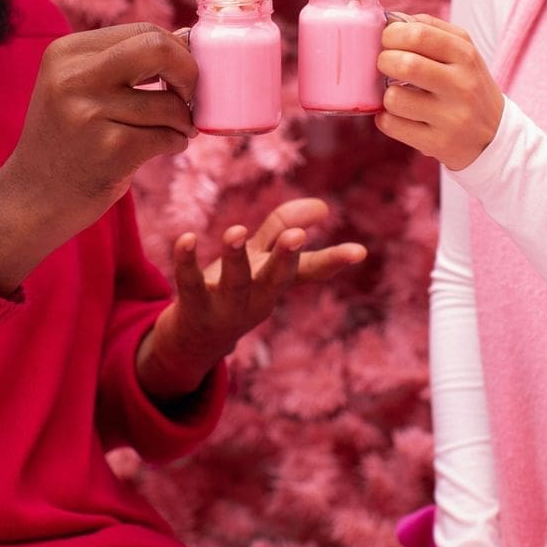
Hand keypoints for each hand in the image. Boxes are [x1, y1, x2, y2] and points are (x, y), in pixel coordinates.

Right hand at [0, 24, 198, 293]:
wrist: (30, 200)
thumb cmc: (68, 142)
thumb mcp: (79, 90)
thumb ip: (127, 61)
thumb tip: (188, 36)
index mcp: (65, 53)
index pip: (143, 31)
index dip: (176, 50)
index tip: (181, 75)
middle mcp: (73, 78)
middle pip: (159, 49)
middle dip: (189, 73)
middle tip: (191, 96)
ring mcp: (89, 114)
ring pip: (169, 103)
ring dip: (184, 120)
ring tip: (173, 131)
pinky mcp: (110, 150)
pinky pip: (167, 136)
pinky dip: (176, 142)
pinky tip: (164, 148)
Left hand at [135, 198, 365, 400]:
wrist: (194, 342)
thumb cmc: (235, 292)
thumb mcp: (261, 260)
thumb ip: (284, 228)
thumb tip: (323, 205)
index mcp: (277, 284)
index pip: (311, 271)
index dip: (335, 261)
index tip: (360, 252)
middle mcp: (257, 298)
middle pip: (276, 279)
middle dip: (285, 258)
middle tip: (296, 237)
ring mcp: (226, 306)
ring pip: (234, 281)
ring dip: (236, 256)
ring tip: (236, 231)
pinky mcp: (193, 306)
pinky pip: (190, 283)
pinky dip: (186, 262)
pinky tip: (186, 238)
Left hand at [374, 14, 504, 170]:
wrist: (494, 136)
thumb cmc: (467, 85)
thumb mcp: (462, 52)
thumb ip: (429, 29)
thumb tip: (391, 19)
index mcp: (465, 55)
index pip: (419, 34)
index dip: (392, 35)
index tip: (388, 41)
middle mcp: (462, 85)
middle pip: (406, 64)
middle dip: (383, 61)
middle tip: (386, 65)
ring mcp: (452, 117)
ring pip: (394, 98)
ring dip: (385, 95)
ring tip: (398, 94)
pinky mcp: (438, 144)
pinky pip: (391, 125)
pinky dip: (386, 118)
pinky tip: (399, 116)